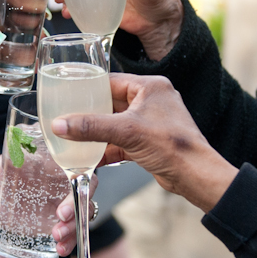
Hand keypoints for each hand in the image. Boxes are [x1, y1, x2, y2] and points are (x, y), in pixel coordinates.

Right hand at [49, 73, 235, 212]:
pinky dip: (107, 149)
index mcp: (150, 87)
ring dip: (97, 134)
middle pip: (110, 104)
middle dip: (90, 115)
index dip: (88, 89)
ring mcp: (150, 122)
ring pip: (115, 124)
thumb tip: (60, 125)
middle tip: (67, 119)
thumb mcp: (126, 132)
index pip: (111, 81)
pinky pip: (121, 141)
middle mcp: (151, 101)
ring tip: (74, 139)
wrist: (195, 176)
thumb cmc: (172, 145)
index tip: (68, 96)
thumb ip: (91, 127)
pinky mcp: (149, 142)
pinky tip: (90, 158)